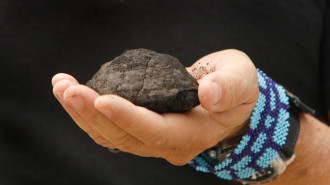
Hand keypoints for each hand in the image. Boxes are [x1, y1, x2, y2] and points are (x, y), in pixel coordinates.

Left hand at [52, 49, 258, 164]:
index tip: (101, 98)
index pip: (156, 131)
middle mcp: (169, 144)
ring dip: (83, 113)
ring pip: (111, 136)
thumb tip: (208, 93)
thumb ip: (228, 88)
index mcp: (194, 134)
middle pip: (125, 137)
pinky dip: (89, 112)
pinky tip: (73, 94)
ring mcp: (152, 139)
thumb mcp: (241, 80)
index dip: (128, 117)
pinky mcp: (141, 128)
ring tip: (62, 86)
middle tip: (67, 88)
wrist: (227, 97)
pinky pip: (110, 128)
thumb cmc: (236, 87)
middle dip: (93, 113)